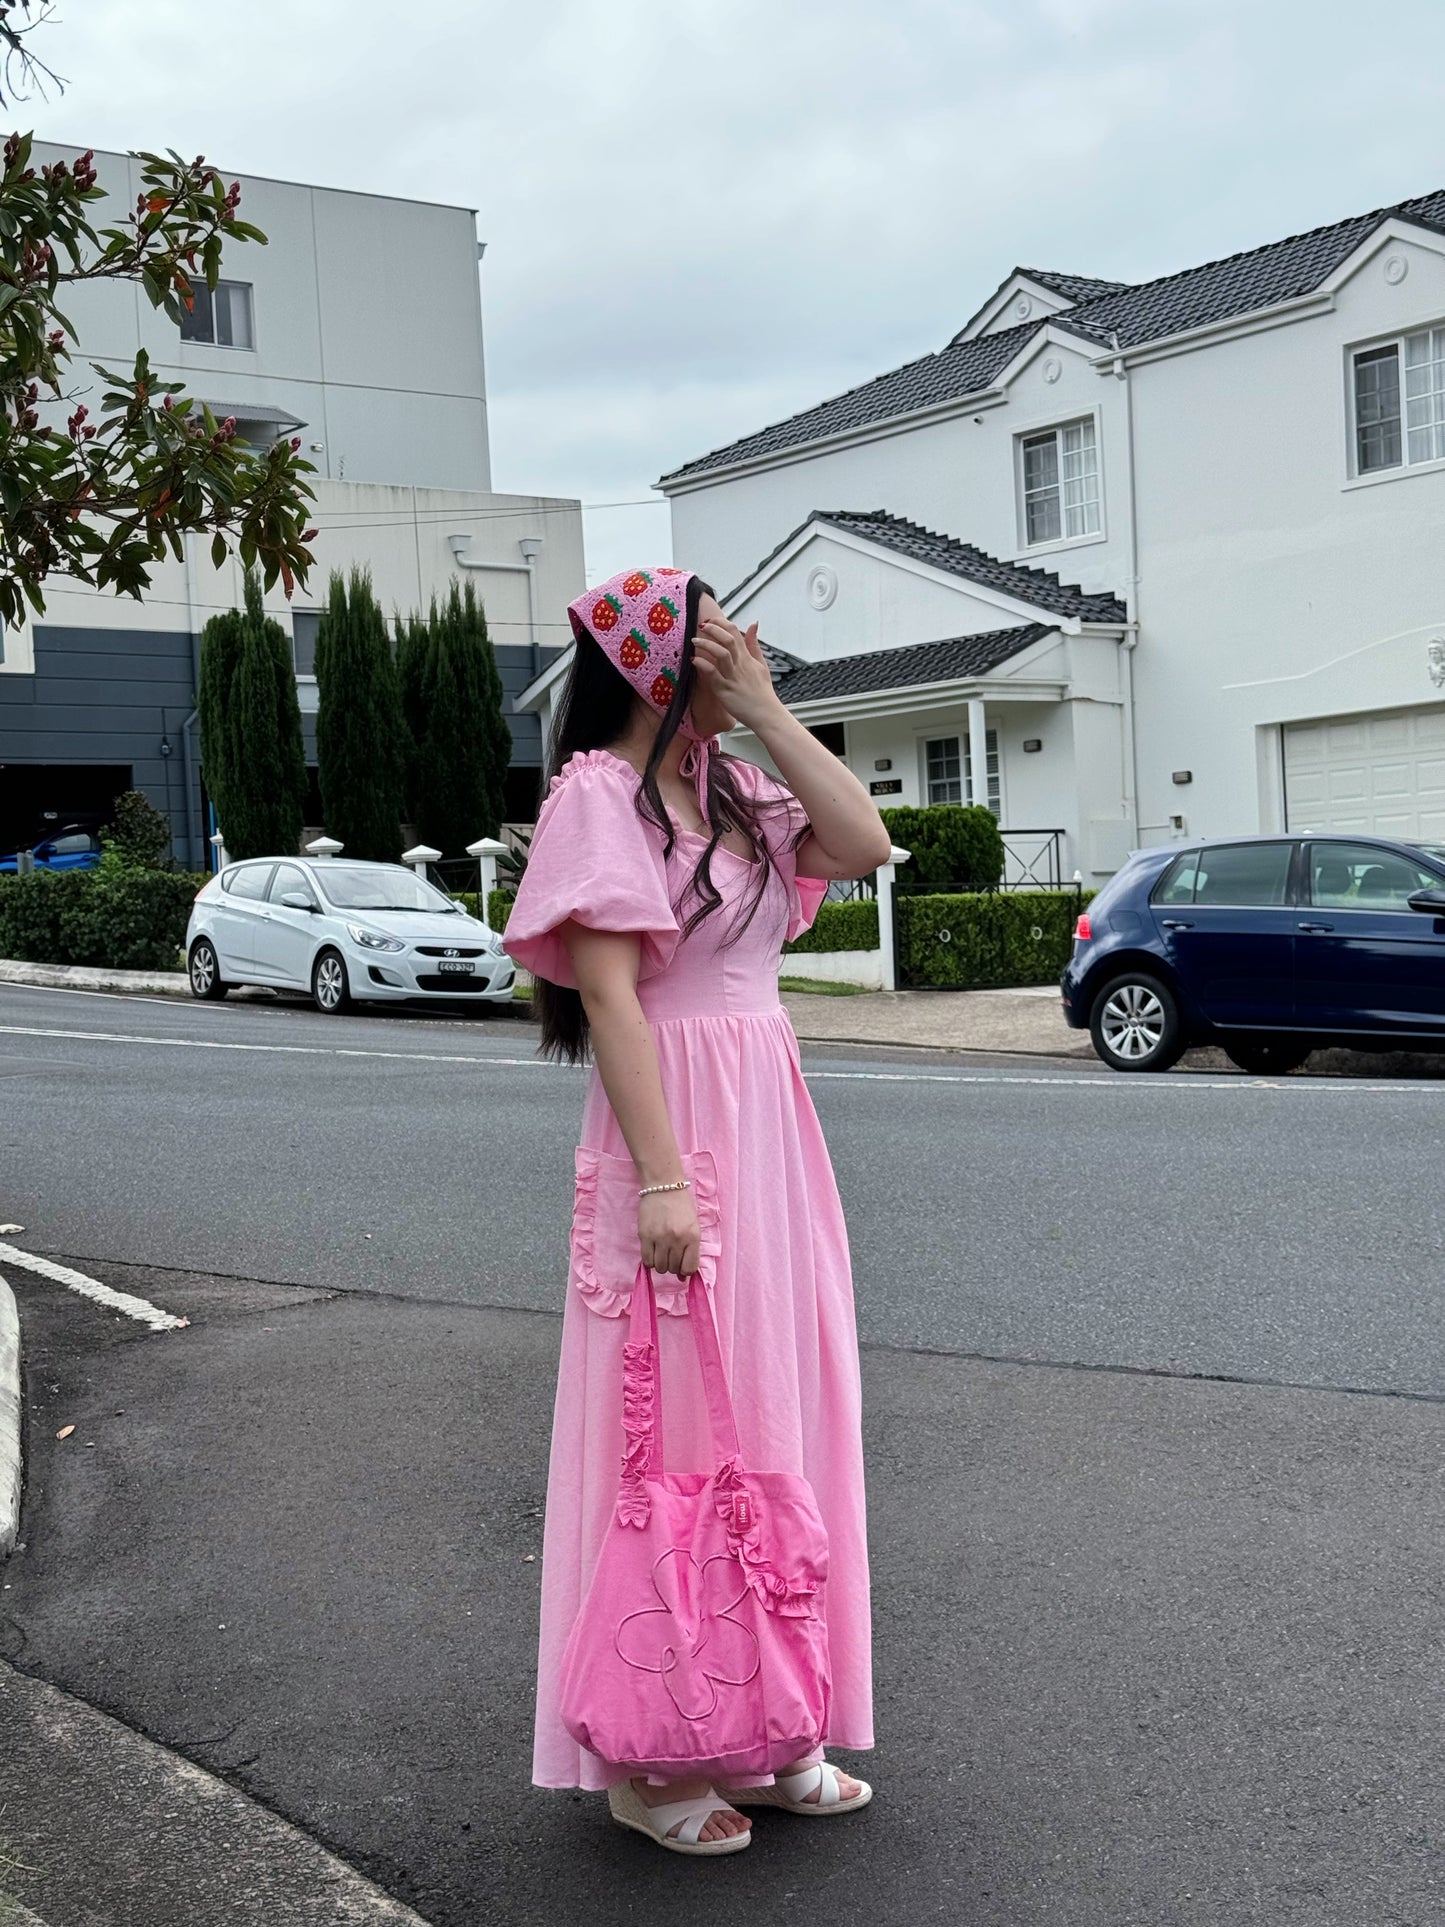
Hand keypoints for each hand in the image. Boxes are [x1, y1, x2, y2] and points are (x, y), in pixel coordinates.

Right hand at [638, 1187, 701, 1277]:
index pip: (689, 1268)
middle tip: (671, 1256)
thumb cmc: (681, 1206)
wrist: (663, 1186)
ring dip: (661, 1264)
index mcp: (692, 1236)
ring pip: (660, 1267)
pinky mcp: (645, 1236)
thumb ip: (691, 1249)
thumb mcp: (693, 1225)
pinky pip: (646, 1260)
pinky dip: (650, 1261)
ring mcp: (660, 1238)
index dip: (685, 1272)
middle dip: (673, 1267)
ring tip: (661, 1254)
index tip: (682, 1268)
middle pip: (673, 1269)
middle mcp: (677, 1239)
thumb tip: (683, 1276)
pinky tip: (652, 1252)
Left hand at [691, 616, 782, 732]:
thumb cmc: (762, 692)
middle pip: (727, 639)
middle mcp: (740, 665)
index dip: (721, 623)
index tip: (710, 621)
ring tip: (694, 641)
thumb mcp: (761, 664)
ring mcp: (732, 677)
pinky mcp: (725, 690)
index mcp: (747, 657)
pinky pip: (713, 674)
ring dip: (706, 644)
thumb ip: (754, 644)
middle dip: (712, 629)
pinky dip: (703, 665)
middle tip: (701, 626)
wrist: (766, 714)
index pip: (735, 632)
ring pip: (721, 654)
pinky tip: (694, 660)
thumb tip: (754, 624)